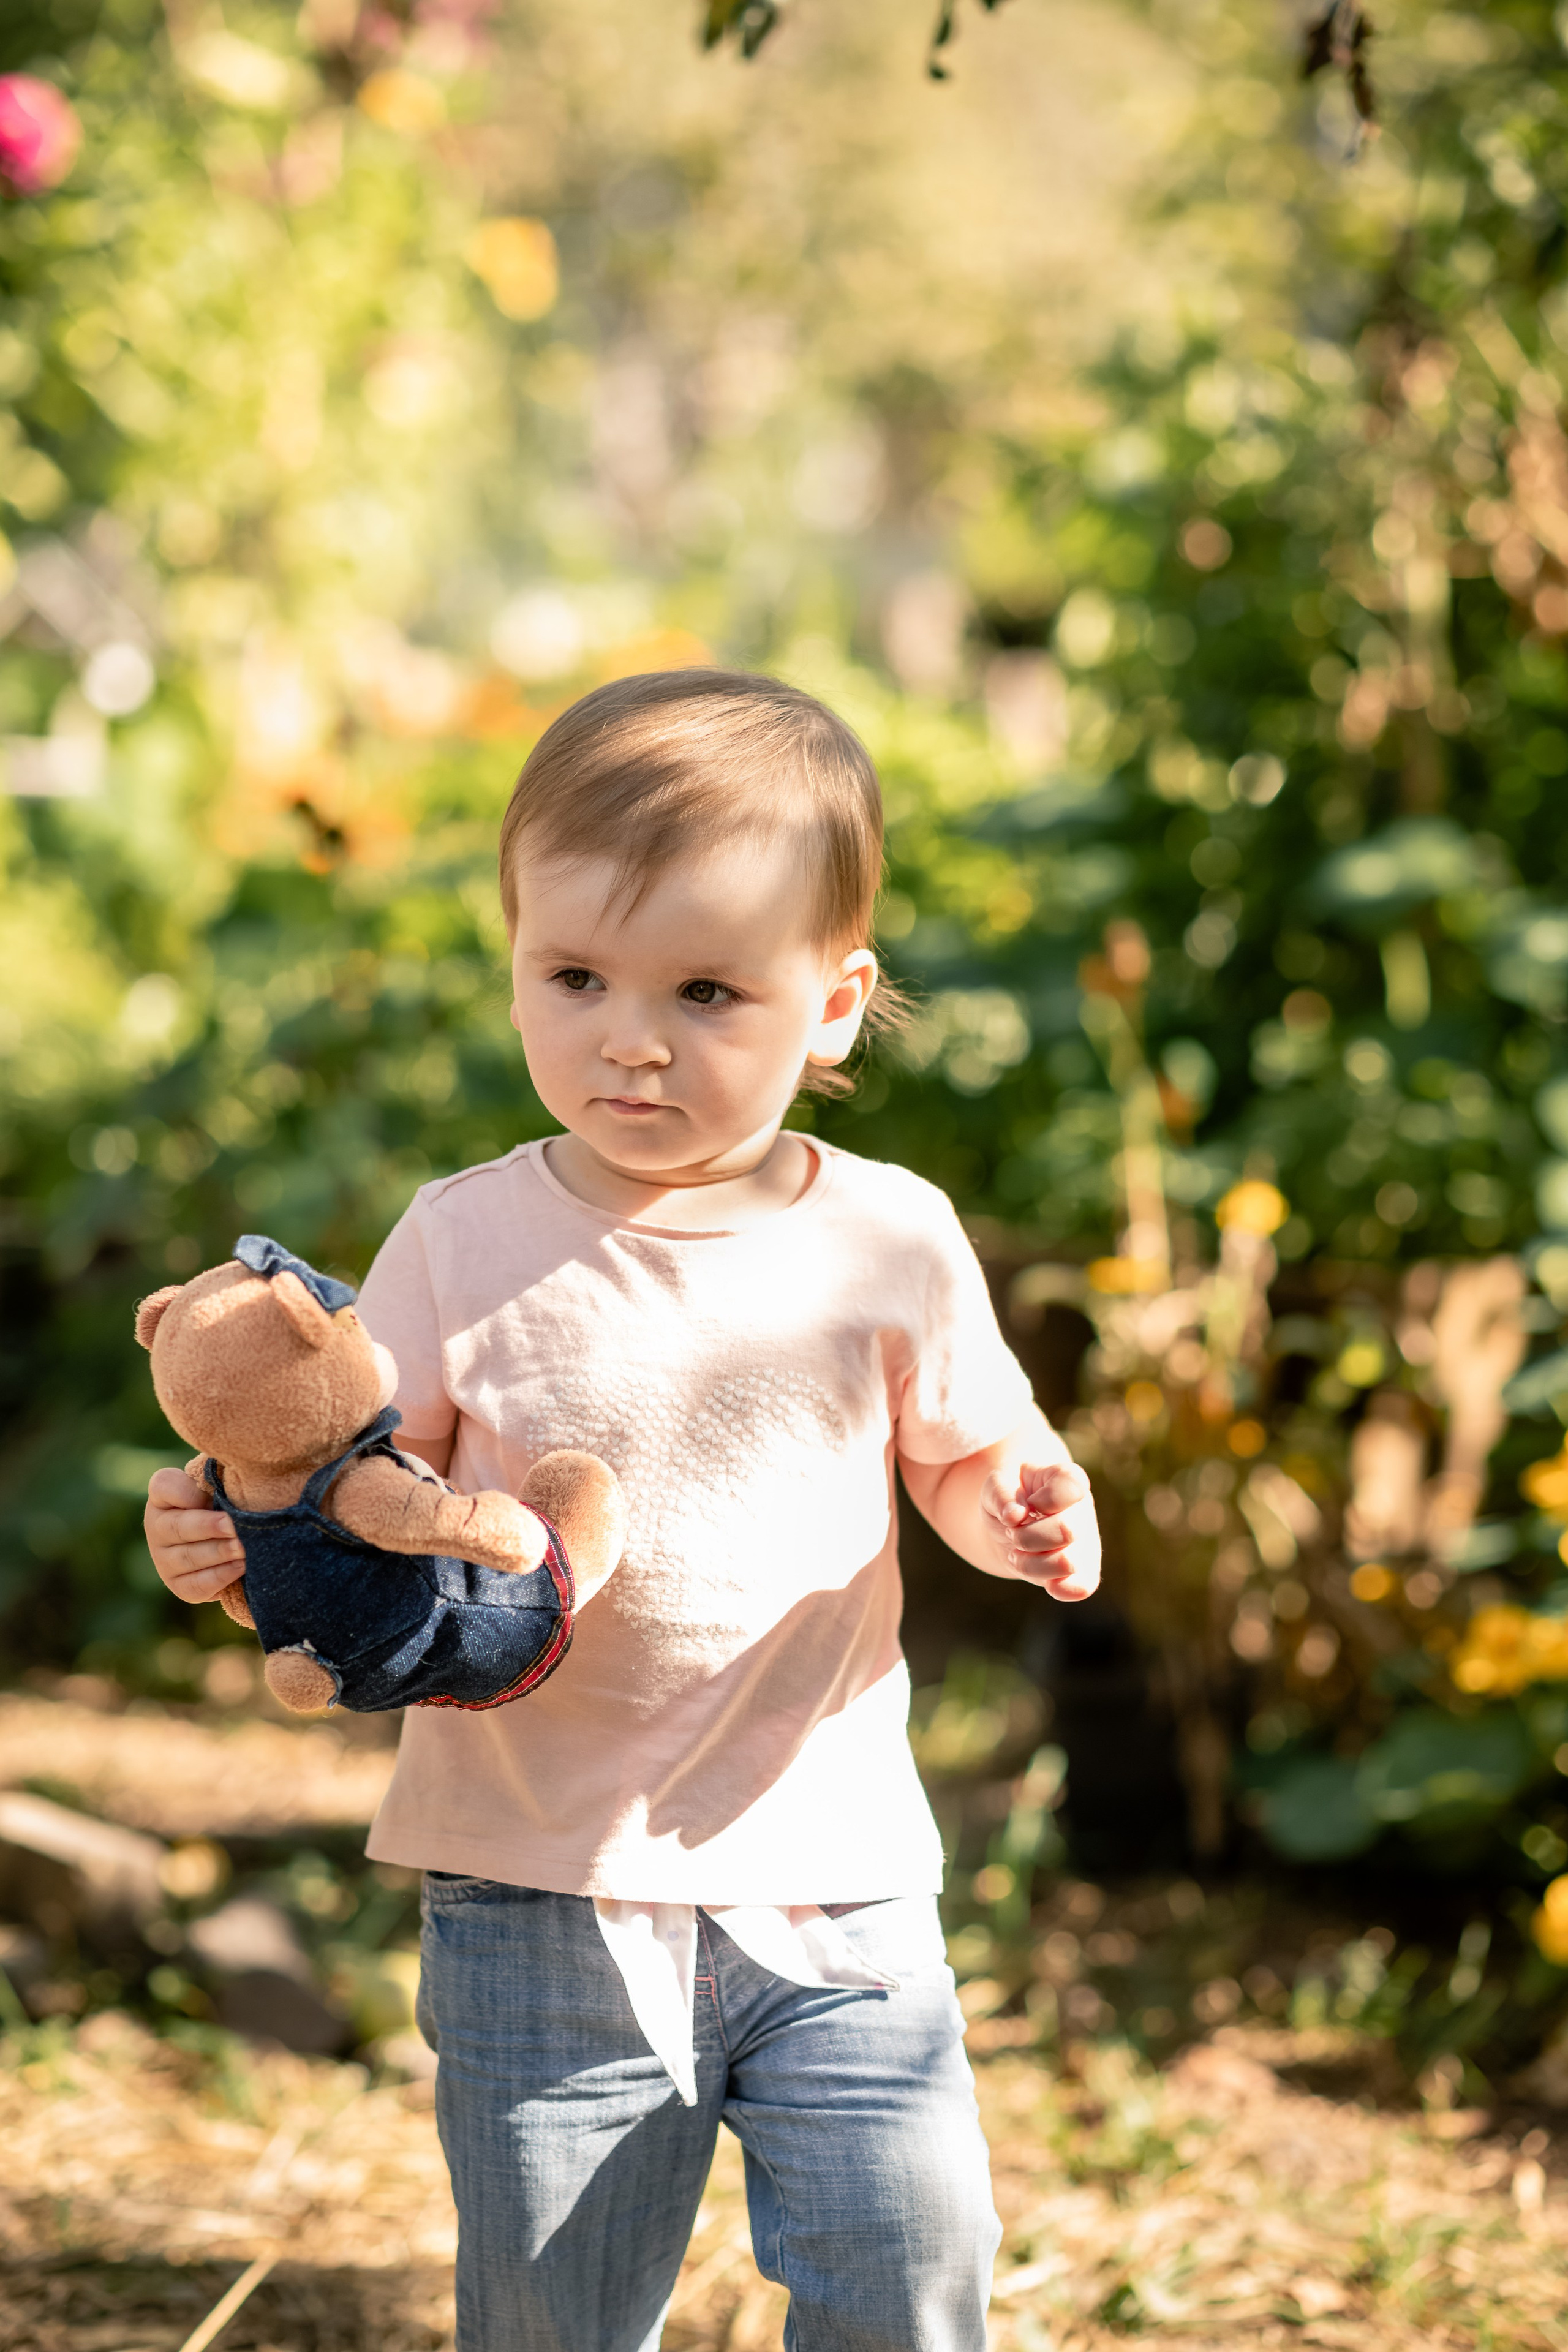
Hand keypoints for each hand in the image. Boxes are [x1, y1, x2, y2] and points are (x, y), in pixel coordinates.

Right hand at [144, 1467, 245, 1602]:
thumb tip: (236, 1472)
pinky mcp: (179, 1585)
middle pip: (177, 1527)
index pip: (164, 1485)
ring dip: (218, 1553)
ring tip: (242, 1548)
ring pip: (187, 1558)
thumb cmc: (230, 1498)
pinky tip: (240, 1567)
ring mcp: (164, 1559)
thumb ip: (223, 1475)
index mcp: (163, 1494)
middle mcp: (157, 1527)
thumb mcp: (225, 1482)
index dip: (185, 1490)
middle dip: (208, 1527)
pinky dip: (219, 1577)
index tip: (209, 1492)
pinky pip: (195, 1585)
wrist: (235, 1538)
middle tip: (233, 1527)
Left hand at [980, 1460, 1100, 1600]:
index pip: (1070, 1486)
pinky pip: (1082, 1587)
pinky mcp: (1082, 1571)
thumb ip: (1001, 1493)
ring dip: (1030, 1563)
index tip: (1028, 1503)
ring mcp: (1085, 1542)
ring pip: (1067, 1563)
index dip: (1043, 1500)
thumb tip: (1016, 1516)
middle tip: (1011, 1533)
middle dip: (1026, 1537)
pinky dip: (1059, 1588)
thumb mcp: (995, 1484)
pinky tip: (1044, 1581)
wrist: (1010, 1525)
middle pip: (1066, 1530)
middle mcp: (1082, 1511)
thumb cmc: (1008, 1497)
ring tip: (1017, 1553)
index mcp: (1067, 1479)